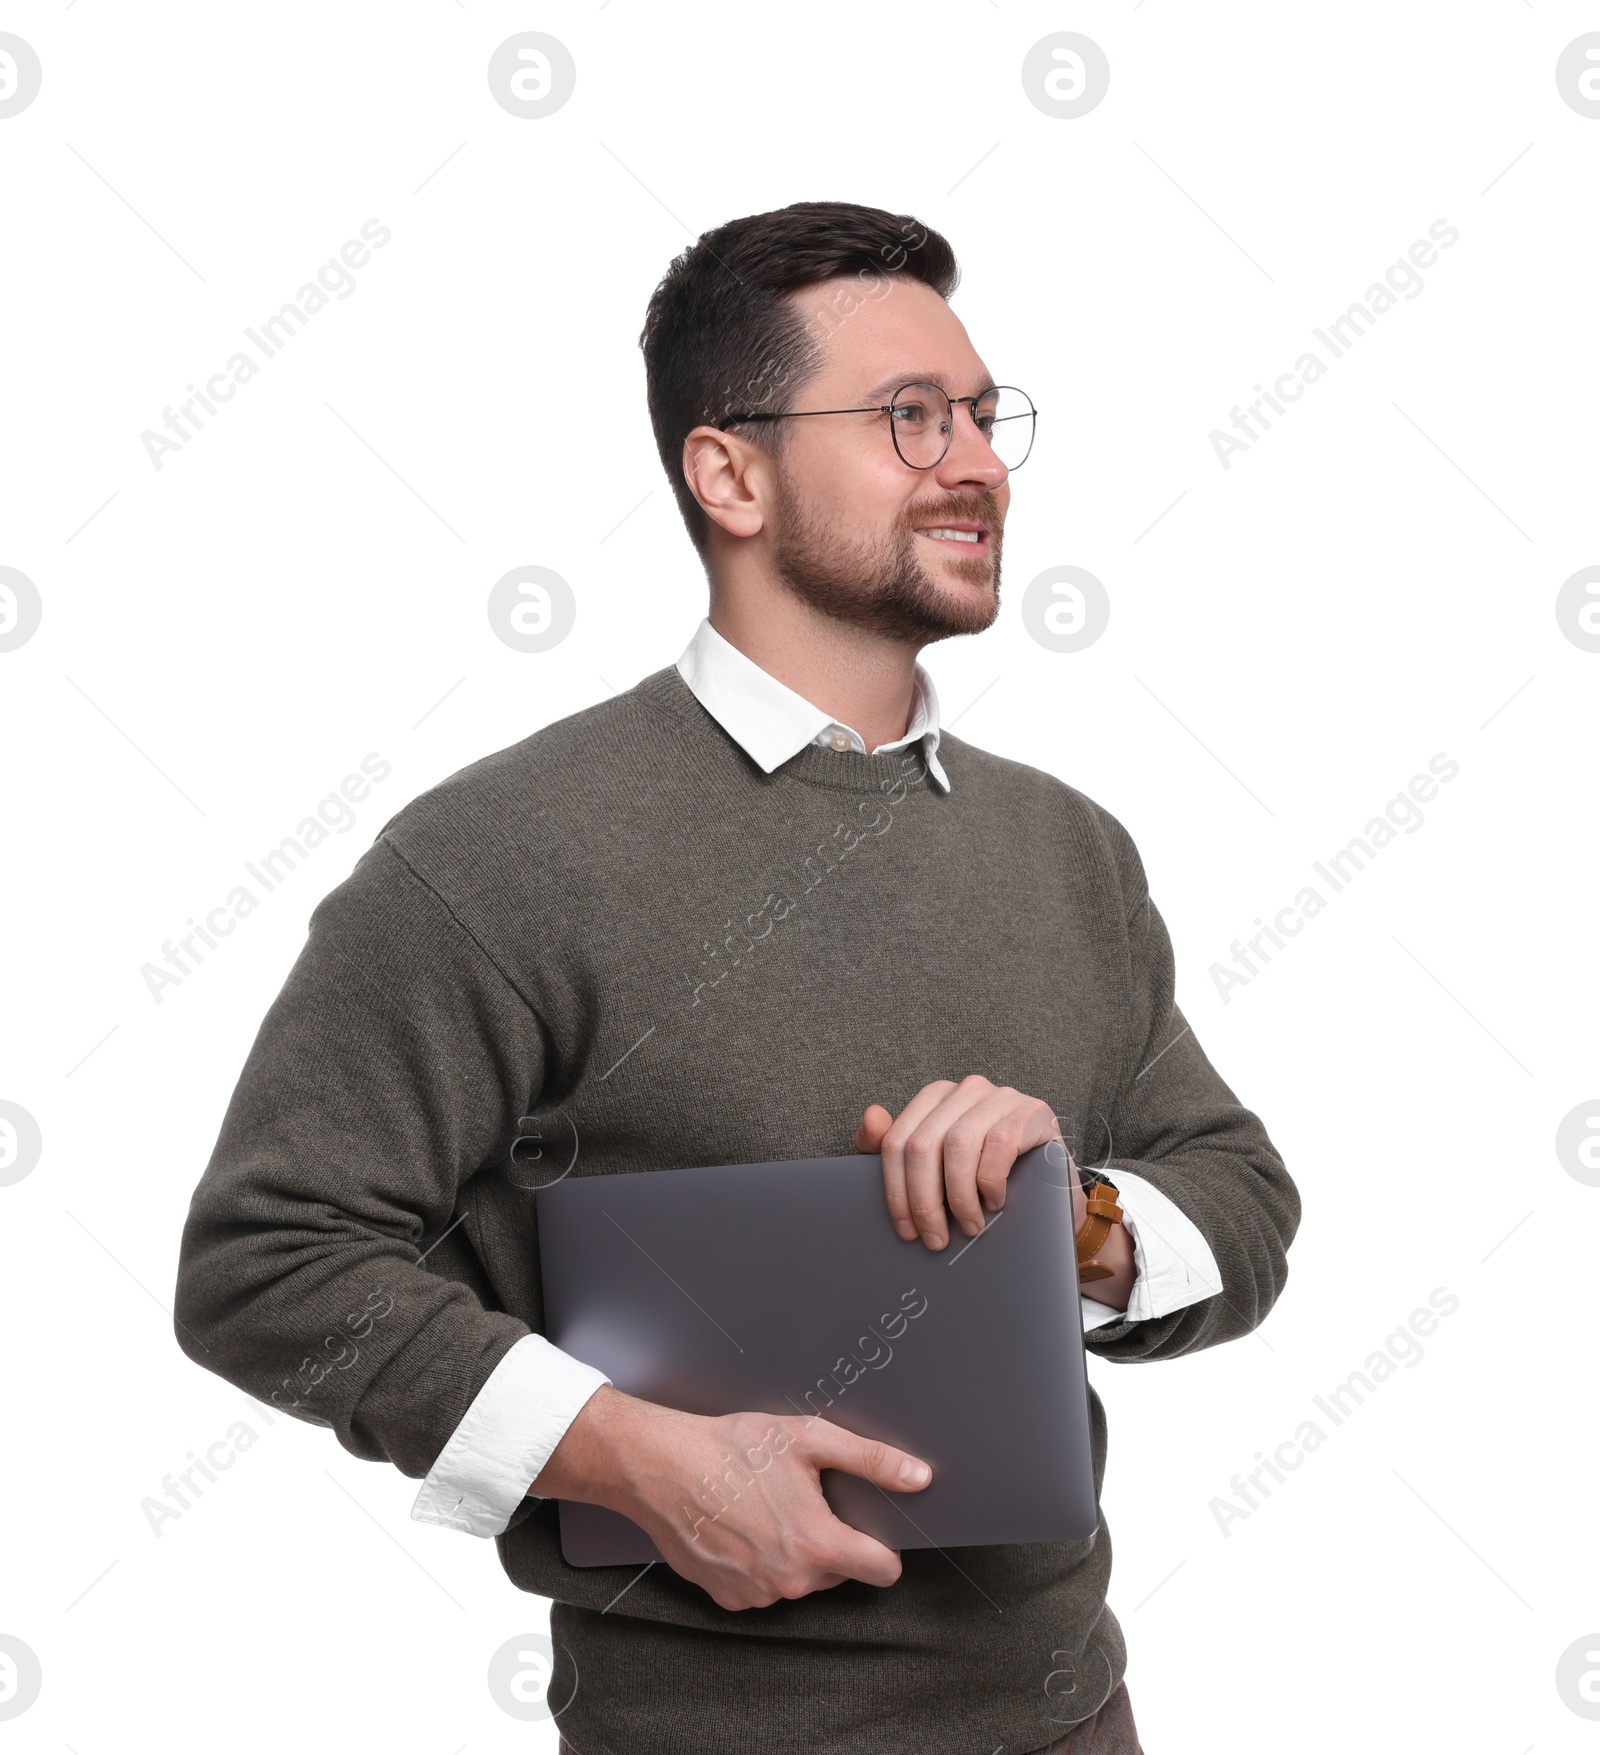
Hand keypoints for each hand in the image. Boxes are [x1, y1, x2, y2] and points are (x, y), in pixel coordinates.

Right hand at [528, 1385, 932, 1610]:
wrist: (661, 1466)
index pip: (883, 1571)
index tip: (868, 1529)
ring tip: (764, 1507)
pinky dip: (759, 1563)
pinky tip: (741, 1526)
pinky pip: (762, 1587)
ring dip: (791, 1552)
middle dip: (828, 1540)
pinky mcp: (728, 1599)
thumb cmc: (733, 1448)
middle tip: (801, 1498)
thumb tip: (919, 1477)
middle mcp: (791, 1581)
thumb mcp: (810, 1438)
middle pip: (837, 1572)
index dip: (882, 1547)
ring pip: (798, 1580)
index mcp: (819, 1545)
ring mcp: (758, 1595)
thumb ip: (872, 1460)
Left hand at [854, 1075, 1081, 1249]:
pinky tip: (994, 1201)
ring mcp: (1000, 1096)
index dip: (896, 1191)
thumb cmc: (989, 1175)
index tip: (906, 1229)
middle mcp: (966, 1089)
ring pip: (958, 1145)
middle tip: (935, 1238)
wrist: (1051, 1185)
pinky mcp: (1031, 1111)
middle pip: (922, 1145)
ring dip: (959, 1197)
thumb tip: (872, 1117)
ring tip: (968, 1226)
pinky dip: (991, 1182)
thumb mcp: (940, 1167)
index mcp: (935, 1097)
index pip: (896, 1141)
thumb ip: (897, 1147)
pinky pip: (999, 1145)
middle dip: (924, 1201)